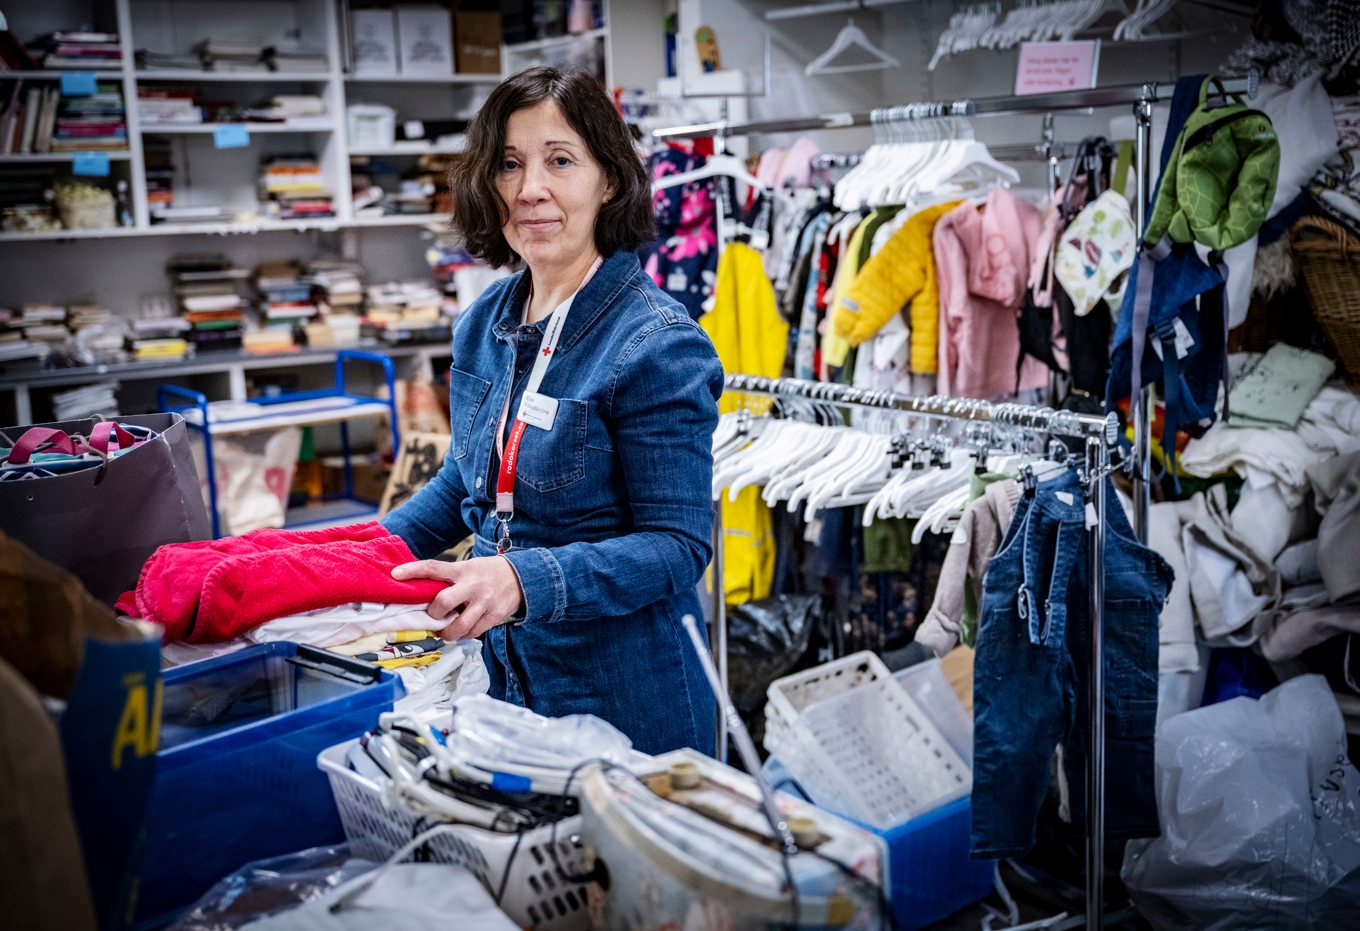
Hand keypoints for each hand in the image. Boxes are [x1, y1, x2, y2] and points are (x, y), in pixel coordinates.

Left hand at [390, 555, 525, 639]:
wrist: (521, 576)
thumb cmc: (486, 573)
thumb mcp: (468, 568)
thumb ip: (448, 578)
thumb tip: (422, 592)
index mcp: (461, 570)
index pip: (433, 567)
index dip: (413, 570)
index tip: (396, 574)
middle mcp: (472, 585)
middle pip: (443, 602)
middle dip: (434, 615)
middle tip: (435, 617)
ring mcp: (484, 602)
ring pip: (458, 626)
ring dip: (448, 633)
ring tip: (447, 630)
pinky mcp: (494, 616)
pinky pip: (473, 633)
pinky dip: (466, 634)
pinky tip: (466, 628)